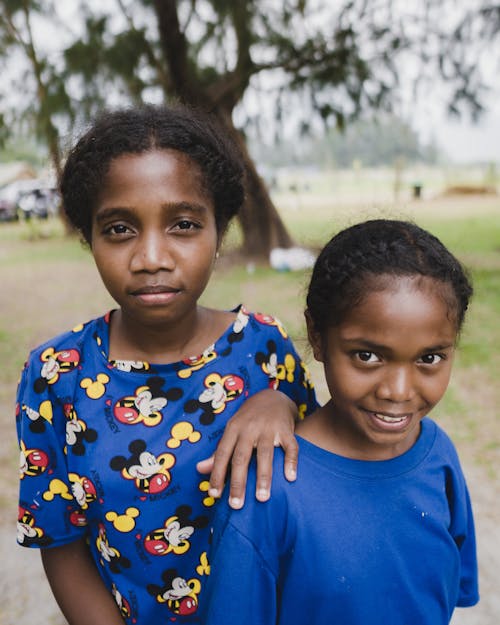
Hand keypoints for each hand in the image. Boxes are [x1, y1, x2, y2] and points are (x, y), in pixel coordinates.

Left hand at [196, 389, 297, 508]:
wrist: (273, 397)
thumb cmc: (248, 419)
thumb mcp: (231, 431)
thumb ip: (218, 452)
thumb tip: (200, 469)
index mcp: (233, 429)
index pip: (222, 454)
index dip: (217, 474)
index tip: (215, 495)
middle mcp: (250, 428)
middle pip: (242, 457)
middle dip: (238, 482)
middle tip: (236, 504)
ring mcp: (269, 428)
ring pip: (265, 454)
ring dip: (263, 477)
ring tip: (262, 498)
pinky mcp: (286, 429)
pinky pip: (290, 446)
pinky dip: (291, 461)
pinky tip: (290, 477)